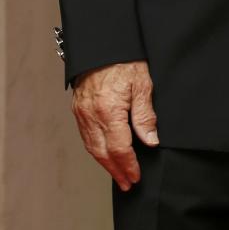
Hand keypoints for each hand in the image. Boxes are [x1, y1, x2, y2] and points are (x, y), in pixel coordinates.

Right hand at [71, 61, 157, 191]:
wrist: (102, 44)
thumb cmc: (125, 61)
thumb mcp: (143, 85)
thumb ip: (145, 116)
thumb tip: (150, 141)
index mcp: (109, 111)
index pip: (119, 148)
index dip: (129, 165)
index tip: (136, 177)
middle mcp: (91, 115)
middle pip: (102, 153)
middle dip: (116, 171)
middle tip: (127, 185)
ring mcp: (82, 113)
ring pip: (91, 147)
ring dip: (104, 164)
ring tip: (117, 175)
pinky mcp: (78, 109)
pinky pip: (85, 136)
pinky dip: (95, 150)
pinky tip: (104, 155)